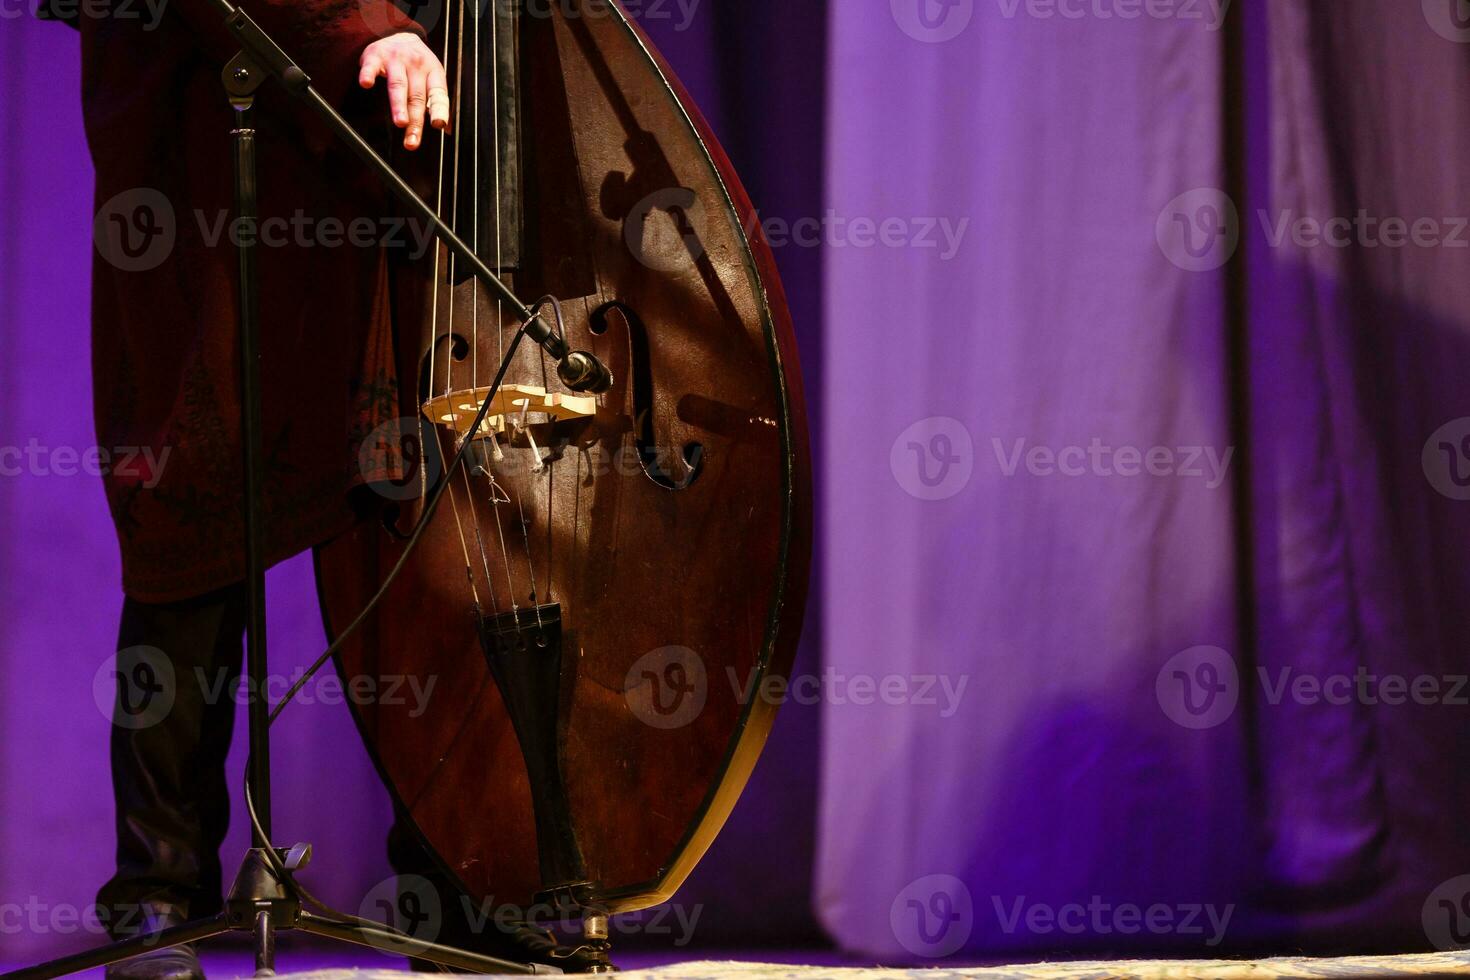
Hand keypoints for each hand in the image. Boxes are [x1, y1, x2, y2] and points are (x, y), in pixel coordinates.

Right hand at [359, 32, 449, 150]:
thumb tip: (445, 129)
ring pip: (398, 85)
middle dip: (415, 121)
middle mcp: (416, 65)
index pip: (438, 93)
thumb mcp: (431, 77)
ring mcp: (395, 59)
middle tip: (412, 141)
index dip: (439, 109)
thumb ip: (434, 101)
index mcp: (433, 72)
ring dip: (399, 105)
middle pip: (417, 97)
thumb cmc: (415, 64)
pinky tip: (366, 84)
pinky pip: (371, 67)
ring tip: (400, 122)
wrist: (396, 32)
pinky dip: (368, 75)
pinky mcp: (375, 56)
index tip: (438, 124)